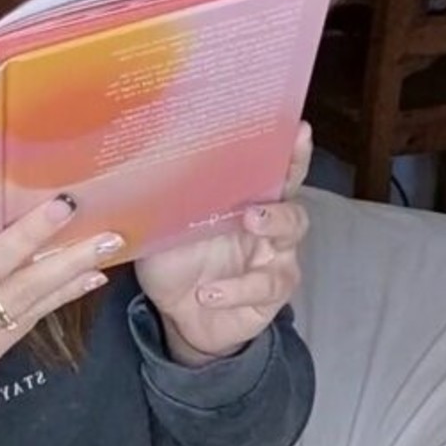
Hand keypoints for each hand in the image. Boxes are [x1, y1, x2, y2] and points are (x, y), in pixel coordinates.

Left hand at [135, 126, 311, 360]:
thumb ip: (169, 199)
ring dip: (273, 224)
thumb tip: (147, 162)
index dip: (290, 151)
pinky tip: (209, 293)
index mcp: (245, 201)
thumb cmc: (178, 262)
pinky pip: (264, 286)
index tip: (298, 130)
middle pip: (292, 199)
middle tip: (258, 191)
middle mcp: (269, 225)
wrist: (178, 315)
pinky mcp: (271, 293)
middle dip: (288, 184)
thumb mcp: (165, 227)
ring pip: (291, 236)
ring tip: (250, 221)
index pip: (272, 170)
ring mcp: (274, 258)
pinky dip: (235, 289)